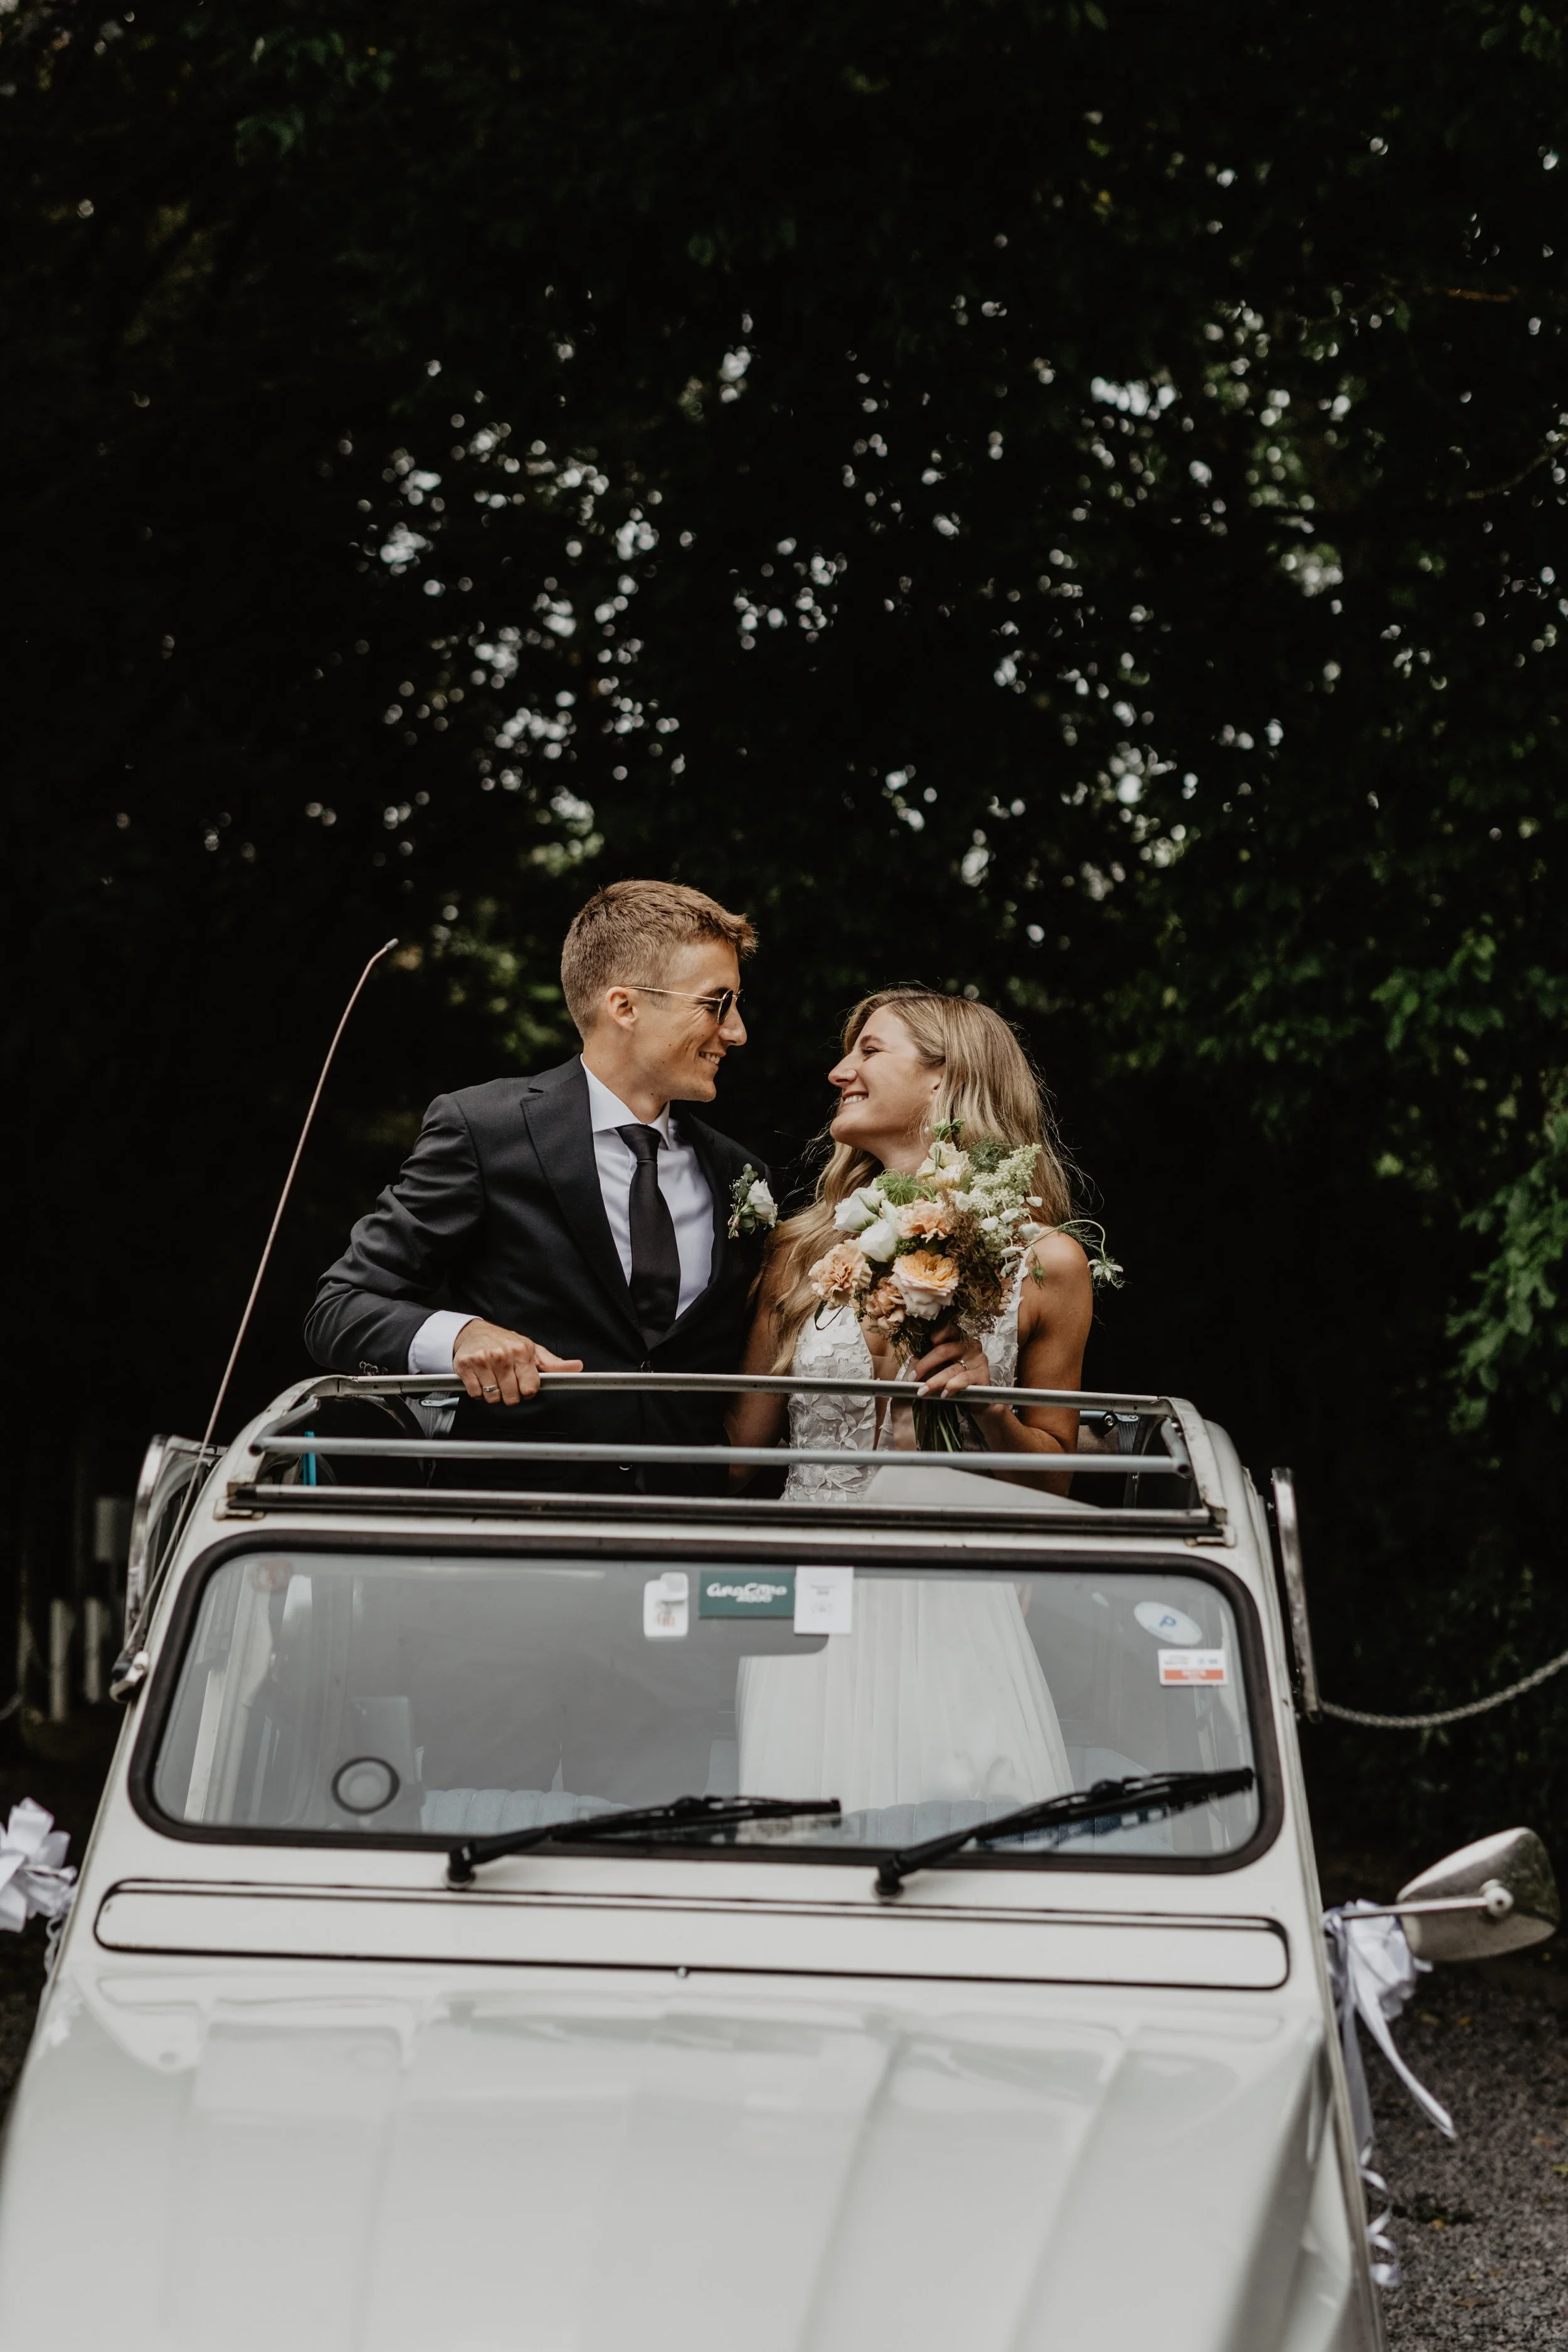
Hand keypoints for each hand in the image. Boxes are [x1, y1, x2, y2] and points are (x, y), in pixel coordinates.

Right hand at [451, 1318, 583, 1405]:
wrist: (474, 1332)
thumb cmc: (506, 1342)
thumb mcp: (532, 1350)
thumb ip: (554, 1364)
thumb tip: (576, 1367)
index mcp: (521, 1351)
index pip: (530, 1389)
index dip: (527, 1391)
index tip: (523, 1384)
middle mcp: (502, 1355)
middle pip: (512, 1397)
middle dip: (511, 1394)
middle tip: (507, 1382)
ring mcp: (482, 1360)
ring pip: (493, 1397)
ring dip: (494, 1393)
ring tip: (494, 1379)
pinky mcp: (465, 1366)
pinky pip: (475, 1394)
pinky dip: (478, 1391)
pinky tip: (481, 1378)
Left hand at [910, 1321, 994, 1403]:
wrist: (976, 1399)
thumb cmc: (955, 1379)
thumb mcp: (938, 1366)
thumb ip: (926, 1360)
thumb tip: (911, 1358)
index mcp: (958, 1339)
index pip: (948, 1330)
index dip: (939, 1332)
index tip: (929, 1340)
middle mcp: (970, 1346)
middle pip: (944, 1350)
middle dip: (925, 1364)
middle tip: (913, 1378)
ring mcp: (978, 1360)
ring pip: (952, 1369)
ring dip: (935, 1381)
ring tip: (923, 1391)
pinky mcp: (983, 1375)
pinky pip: (965, 1379)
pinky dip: (952, 1386)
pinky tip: (943, 1393)